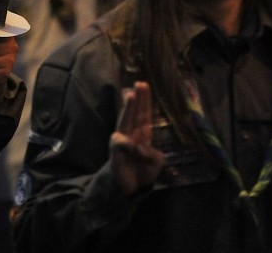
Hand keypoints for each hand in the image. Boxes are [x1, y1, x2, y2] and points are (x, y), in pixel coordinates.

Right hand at [109, 81, 163, 195]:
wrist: (129, 187)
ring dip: (128, 109)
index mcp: (142, 134)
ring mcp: (122, 140)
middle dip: (137, 98)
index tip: (143, 85)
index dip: (145, 100)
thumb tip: (139, 147)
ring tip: (130, 95)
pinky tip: (132, 146)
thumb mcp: (156, 162)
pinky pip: (121, 142)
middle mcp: (131, 133)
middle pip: (134, 113)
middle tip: (139, 83)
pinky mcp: (115, 150)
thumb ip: (152, 153)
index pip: (144, 114)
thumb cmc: (142, 170)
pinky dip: (128, 143)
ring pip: (125, 121)